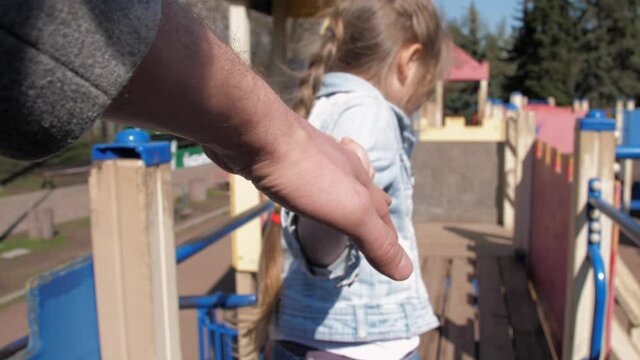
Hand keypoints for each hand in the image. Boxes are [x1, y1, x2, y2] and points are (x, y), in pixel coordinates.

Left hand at [207, 116, 412, 280]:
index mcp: (358, 181)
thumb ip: (377, 241)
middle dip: (373, 207)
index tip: (391, 250)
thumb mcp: (349, 212)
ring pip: (335, 178)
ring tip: (344, 199)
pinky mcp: (282, 156)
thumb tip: (407, 272)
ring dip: (344, 191)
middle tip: (381, 213)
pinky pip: (303, 172)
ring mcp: (310, 158)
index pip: (380, 214)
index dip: (387, 236)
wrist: (255, 133)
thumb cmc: (304, 173)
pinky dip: (310, 182)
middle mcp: (340, 166)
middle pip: (364, 190)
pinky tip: (295, 181)